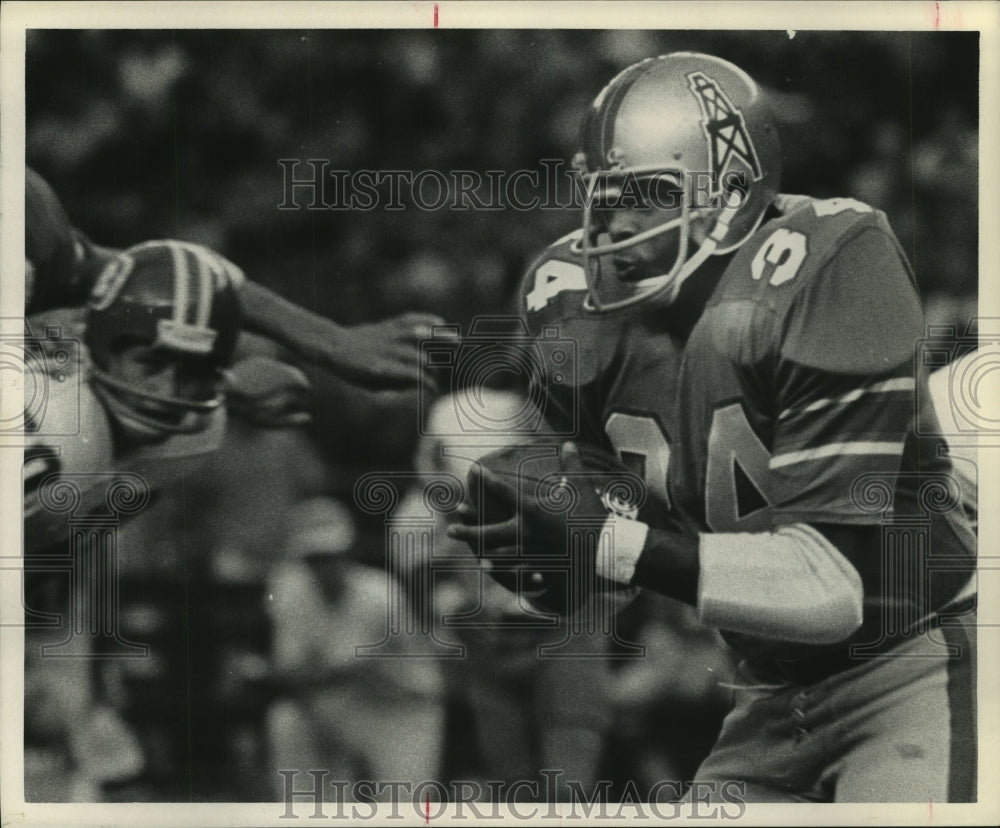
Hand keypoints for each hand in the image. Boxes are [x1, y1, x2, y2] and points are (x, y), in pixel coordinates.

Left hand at [315, 312, 446, 391]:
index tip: (434, 388)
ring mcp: (386, 335)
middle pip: (416, 355)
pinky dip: (425, 319)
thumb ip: (394, 385)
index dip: (425, 380)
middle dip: (434, 364)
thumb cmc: (353, 371)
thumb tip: (418, 384)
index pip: (409, 374)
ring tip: (456, 340)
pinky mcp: (387, 324)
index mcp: (379, 368)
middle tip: (447, 370)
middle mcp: (384, 350)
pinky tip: (439, 320)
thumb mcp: (369, 385)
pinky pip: (408, 319)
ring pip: (416, 335)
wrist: (334, 345)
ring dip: (438, 338)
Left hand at [447, 441, 609, 588]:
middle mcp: (524, 531)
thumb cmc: (593, 515)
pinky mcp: (539, 566)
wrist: (606, 549)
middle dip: (468, 529)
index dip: (487, 479)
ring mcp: (529, 551)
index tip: (474, 470)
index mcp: (531, 509)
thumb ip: (571, 464)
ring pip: (499, 553)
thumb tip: (569, 443)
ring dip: (483, 552)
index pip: (504, 491)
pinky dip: (505, 569)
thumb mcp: (582, 486)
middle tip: (450, 527)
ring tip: (471, 553)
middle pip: (488, 531)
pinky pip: (516, 569)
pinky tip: (494, 570)